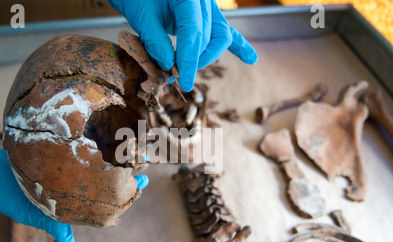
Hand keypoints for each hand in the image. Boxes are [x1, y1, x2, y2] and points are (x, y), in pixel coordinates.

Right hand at [0, 149, 146, 241]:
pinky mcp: (60, 152)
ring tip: (135, 154)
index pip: (102, 200)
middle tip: (144, 170)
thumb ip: (54, 226)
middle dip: (125, 176)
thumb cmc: (11, 198)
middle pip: (104, 180)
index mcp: (72, 199)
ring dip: (115, 159)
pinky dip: (97, 145)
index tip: (139, 187)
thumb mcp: (34, 214)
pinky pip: (82, 149)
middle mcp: (73, 183)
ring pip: (96, 164)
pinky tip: (110, 138)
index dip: (122, 195)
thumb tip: (71, 241)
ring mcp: (67, 168)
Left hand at [108, 0, 257, 91]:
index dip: (189, 60)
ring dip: (206, 57)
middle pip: (212, 36)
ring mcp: (209, 6)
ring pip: (220, 37)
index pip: (194, 32)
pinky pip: (227, 31)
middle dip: (196, 60)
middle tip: (176, 74)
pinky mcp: (209, 15)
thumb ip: (156, 41)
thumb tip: (171, 66)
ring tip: (187, 68)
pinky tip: (251, 59)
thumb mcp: (141, 16)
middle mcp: (204, 0)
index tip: (183, 81)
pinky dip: (239, 46)